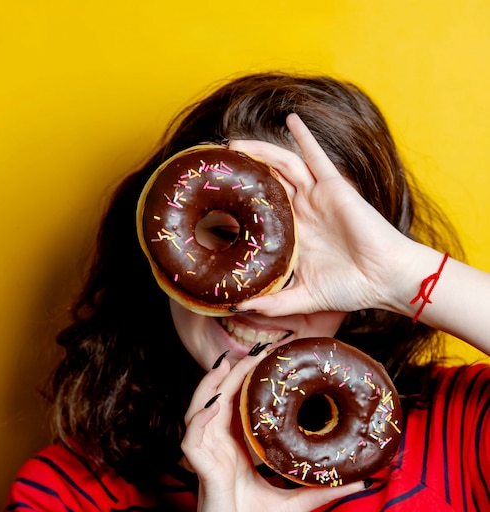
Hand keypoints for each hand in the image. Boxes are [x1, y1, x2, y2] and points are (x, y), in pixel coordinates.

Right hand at [181, 349, 364, 511]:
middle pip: (219, 399)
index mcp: (236, 450)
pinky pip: (193, 438)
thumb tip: (360, 483)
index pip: (238, 406)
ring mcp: (207, 457)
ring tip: (228, 364)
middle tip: (254, 351)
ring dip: (212, 386)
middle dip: (232, 373)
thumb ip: (322, 489)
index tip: (268, 360)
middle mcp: (219, 447)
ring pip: (200, 410)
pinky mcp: (201, 472)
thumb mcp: (294, 502)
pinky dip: (200, 418)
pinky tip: (214, 404)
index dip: (248, 382)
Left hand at [229, 113, 412, 316]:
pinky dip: (305, 137)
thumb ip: (273, 303)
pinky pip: (317, 157)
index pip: (261, 214)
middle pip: (267, 185)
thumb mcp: (303, 298)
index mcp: (294, 237)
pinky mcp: (334, 188)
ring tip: (236, 143)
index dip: (238, 206)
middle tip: (219, 165)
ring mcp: (317, 199)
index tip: (213, 203)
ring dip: (261, 152)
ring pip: (283, 167)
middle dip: (244, 173)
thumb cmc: (350, 289)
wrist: (384, 279)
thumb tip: (237, 308)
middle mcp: (302, 214)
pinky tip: (292, 119)